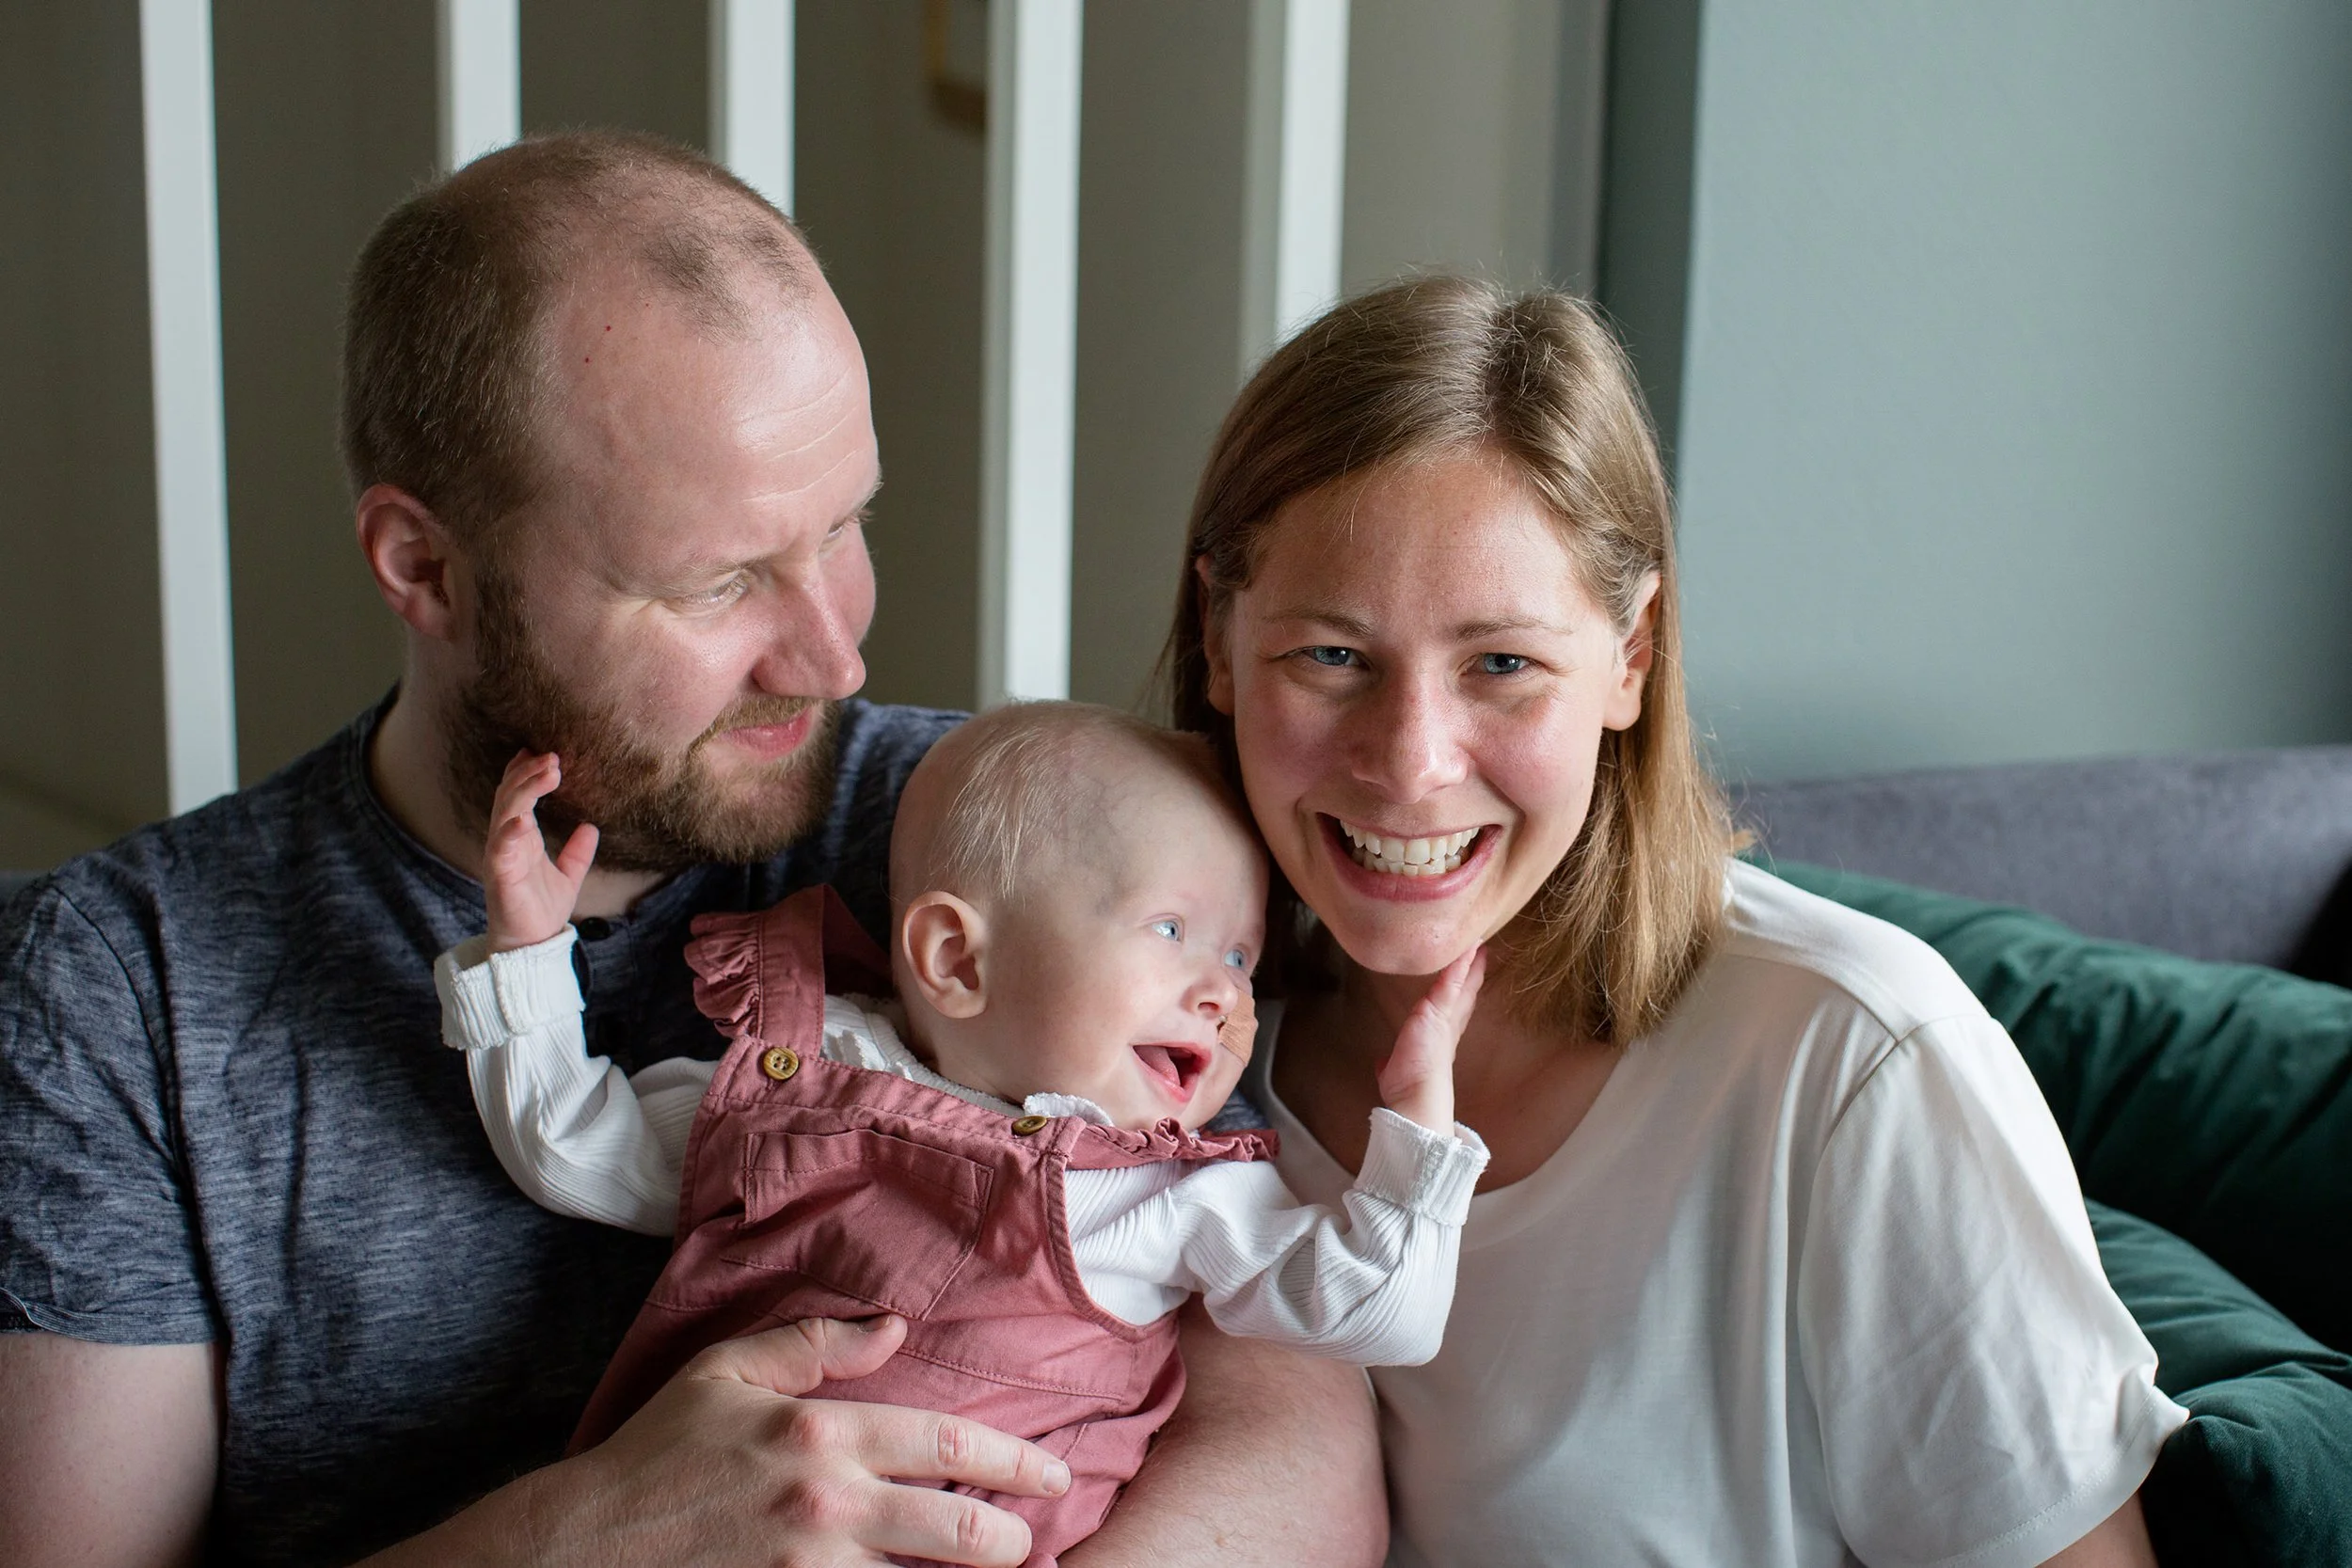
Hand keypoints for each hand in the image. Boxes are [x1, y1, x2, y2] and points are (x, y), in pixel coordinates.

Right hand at [483, 750, 596, 952]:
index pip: (519, 796)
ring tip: (547, 771)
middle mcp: (507, 842)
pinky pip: (501, 850)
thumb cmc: (540, 911)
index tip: (546, 752)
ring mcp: (501, 857)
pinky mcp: (500, 877)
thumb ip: (577, 853)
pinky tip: (522, 818)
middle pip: (511, 797)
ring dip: (524, 790)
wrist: (530, 947)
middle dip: (529, 773)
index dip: (527, 773)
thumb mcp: (568, 877)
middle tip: (553, 755)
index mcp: (521, 838)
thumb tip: (591, 827)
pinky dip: (509, 832)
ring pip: (505, 814)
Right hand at [555, 1316, 1066, 1566]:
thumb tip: (896, 1327)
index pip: (945, 1445)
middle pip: (957, 1534)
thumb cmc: (657, 1453)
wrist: (585, 1546)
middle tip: (1032, 1543)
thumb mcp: (725, 1371)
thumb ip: (816, 1345)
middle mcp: (826, 1506)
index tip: (1052, 1476)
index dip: (1014, 1462)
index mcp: (819, 1435)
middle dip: (1012, 1542)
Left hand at [1376, 945, 1484, 1131]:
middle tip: (1482, 951)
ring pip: (1460, 983)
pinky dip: (1460, 964)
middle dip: (1472, 973)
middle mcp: (1447, 1025)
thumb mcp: (1394, 1070)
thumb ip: (1389, 1062)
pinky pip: (1452, 980)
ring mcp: (1446, 1016)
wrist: (1417, 1096)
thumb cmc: (1407, 1087)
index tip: (1469, 978)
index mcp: (1439, 1037)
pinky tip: (1470, 947)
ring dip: (1469, 962)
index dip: (1462, 992)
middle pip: (1464, 993)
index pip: (1454, 1009)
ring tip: (1478, 941)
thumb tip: (1383, 1063)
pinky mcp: (1439, 1010)